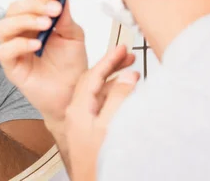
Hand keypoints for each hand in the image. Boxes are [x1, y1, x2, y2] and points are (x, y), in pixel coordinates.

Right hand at [0, 0, 86, 127]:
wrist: (73, 95)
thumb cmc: (71, 66)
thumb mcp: (74, 37)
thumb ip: (66, 18)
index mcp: (35, 21)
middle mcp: (21, 32)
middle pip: (14, 9)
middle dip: (34, 5)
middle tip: (54, 9)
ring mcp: (13, 48)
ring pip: (4, 26)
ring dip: (25, 21)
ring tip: (46, 24)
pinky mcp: (10, 67)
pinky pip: (4, 51)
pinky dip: (19, 44)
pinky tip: (37, 45)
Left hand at [64, 45, 138, 180]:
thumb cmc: (96, 162)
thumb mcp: (108, 127)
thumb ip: (118, 99)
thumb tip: (127, 76)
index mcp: (77, 109)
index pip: (92, 76)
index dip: (108, 60)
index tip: (121, 48)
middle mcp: (78, 113)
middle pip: (94, 80)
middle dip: (111, 66)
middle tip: (127, 55)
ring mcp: (84, 121)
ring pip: (100, 92)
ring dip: (115, 80)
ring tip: (132, 70)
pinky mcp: (91, 130)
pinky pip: (103, 104)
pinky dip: (115, 94)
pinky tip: (127, 92)